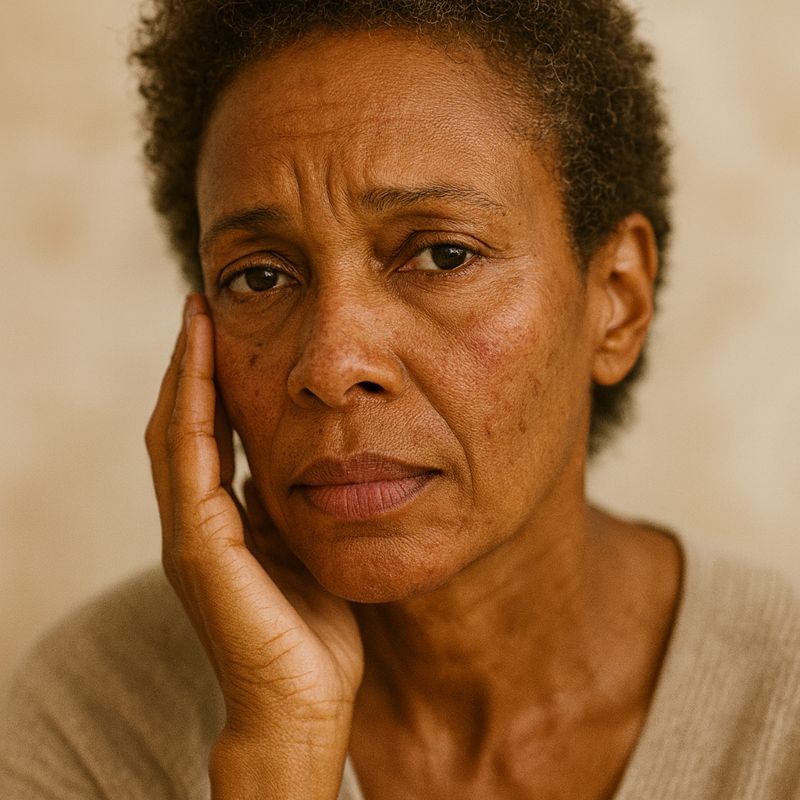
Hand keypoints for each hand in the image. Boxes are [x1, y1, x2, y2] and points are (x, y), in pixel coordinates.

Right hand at [145, 294, 363, 798]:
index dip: (207, 382)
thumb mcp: (301, 551)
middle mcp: (194, 524)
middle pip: (179, 424)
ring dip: (183, 374)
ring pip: (175, 435)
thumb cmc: (310, 632)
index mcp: (220, 524)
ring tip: (195, 320)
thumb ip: (283, 511)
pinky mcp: (200, 551)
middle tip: (200, 308)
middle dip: (188, 365)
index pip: (205, 436)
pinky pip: (190, 465)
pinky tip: (199, 368)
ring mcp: (191, 537)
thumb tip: (286, 466)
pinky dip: (191, 411)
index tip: (220, 330)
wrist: (303, 705)